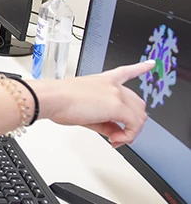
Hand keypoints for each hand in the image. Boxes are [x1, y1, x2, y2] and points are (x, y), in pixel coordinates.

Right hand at [33, 60, 154, 147]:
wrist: (52, 98)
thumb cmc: (59, 101)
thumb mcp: (85, 111)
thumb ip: (104, 122)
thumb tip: (114, 132)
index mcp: (103, 80)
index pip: (126, 72)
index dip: (140, 68)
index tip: (150, 64)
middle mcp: (113, 85)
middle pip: (138, 104)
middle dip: (133, 123)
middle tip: (117, 136)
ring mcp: (116, 94)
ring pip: (139, 115)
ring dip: (131, 131)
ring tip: (115, 139)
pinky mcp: (117, 106)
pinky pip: (134, 125)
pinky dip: (128, 135)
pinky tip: (116, 140)